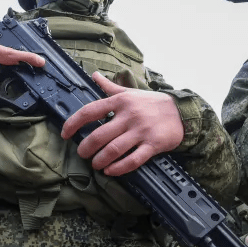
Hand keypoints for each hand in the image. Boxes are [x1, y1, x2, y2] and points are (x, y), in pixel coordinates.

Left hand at [61, 72, 183, 175]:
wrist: (182, 112)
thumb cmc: (152, 103)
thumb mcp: (131, 92)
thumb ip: (110, 87)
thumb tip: (94, 75)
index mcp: (121, 101)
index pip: (90, 111)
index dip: (73, 123)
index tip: (66, 134)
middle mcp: (130, 115)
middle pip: (99, 135)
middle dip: (86, 148)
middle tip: (82, 154)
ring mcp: (141, 131)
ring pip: (114, 150)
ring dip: (100, 160)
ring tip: (95, 164)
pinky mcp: (153, 145)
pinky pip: (132, 160)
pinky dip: (118, 168)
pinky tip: (110, 170)